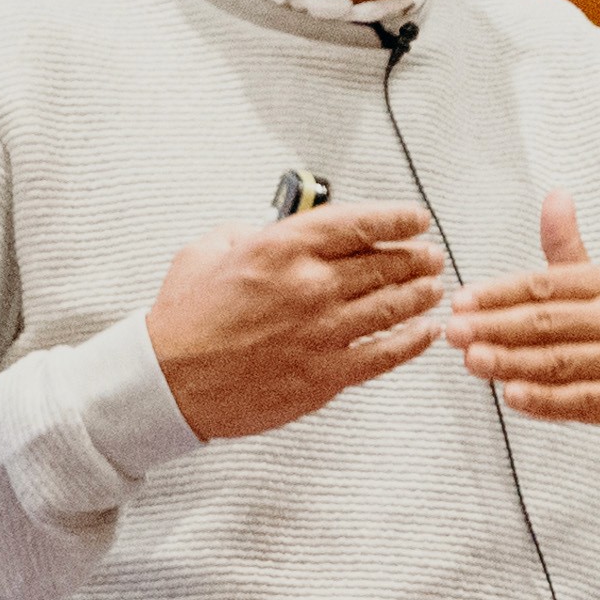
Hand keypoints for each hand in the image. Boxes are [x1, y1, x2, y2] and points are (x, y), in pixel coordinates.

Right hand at [144, 203, 445, 439]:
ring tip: (433, 289)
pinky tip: (425, 333)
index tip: (417, 218)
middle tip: (430, 256)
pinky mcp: (326, 375)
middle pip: (384, 264)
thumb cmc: (183, 318)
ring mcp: (322, 333)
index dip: (398, 218)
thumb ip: (253, 233)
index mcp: (281, 249)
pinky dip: (412, 341)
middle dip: (416, 257)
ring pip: (393, 307)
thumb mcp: (209, 250)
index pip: (358, 224)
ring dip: (420, 295)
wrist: (167, 381)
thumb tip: (284, 227)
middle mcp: (309, 287)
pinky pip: (385, 354)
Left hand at [451, 194, 599, 469]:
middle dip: (496, 325)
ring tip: (471, 361)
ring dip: (512, 362)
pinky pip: (582, 400)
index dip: (499, 293)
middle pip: (548, 321)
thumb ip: (569, 251)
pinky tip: (512, 397)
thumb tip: (554, 196)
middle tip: (453, 331)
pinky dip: (546, 400)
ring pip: (560, 360)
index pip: (546, 285)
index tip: (460, 301)